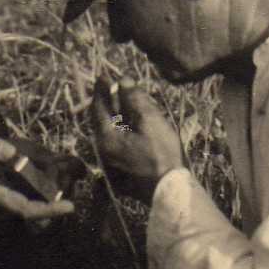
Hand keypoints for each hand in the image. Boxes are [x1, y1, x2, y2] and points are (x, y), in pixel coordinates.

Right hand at [0, 128, 74, 221]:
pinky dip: (42, 199)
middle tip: (73, 188)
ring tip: (66, 183)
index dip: (48, 210)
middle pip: (34, 217)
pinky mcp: (2, 206)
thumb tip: (10, 152)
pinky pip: (27, 208)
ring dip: (50, 202)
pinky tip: (52, 181)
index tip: (70, 206)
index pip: (25, 210)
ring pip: (32, 215)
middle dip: (54, 206)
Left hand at [89, 77, 184, 204]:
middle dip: (107, 103)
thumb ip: (135, 99)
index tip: (103, 76)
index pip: (98, 108)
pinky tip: (132, 126)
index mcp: (106, 139)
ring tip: (124, 103)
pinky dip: (121, 131)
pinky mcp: (120, 173)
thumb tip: (123, 81)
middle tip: (112, 87)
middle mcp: (103, 152)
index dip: (101, 90)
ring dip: (115, 117)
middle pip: (101, 121)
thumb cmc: (161, 155)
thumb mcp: (150, 122)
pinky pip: (116, 144)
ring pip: (109, 133)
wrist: (170, 192)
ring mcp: (111, 164)